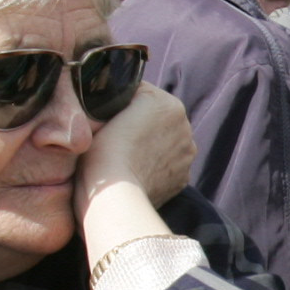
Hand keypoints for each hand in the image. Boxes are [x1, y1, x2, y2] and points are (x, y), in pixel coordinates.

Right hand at [81, 83, 196, 207]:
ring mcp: (187, 155)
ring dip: (150, 145)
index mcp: (170, 104)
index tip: (108, 116)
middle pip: (157, 118)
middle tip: (116, 137)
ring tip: (126, 157)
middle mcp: (186, 127)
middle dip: (140, 124)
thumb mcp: (102, 110)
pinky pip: (167, 165)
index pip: (142, 93)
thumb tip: (116, 100)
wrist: (114, 196)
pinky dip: (155, 166)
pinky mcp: (183, 178)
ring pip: (164, 142)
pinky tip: (136, 171)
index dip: (122, 103)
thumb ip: (116, 100)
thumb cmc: (103, 151)